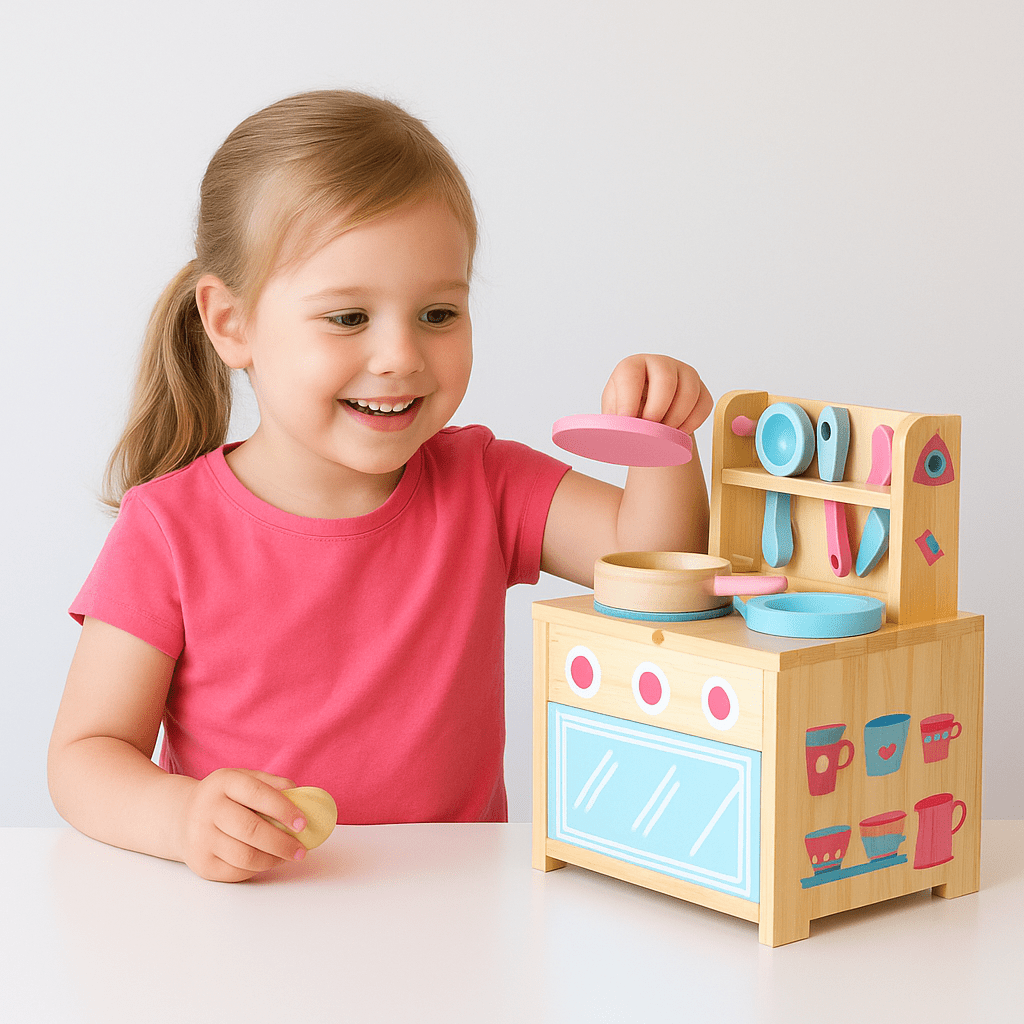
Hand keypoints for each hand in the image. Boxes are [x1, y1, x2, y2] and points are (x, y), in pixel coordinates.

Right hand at [178, 768, 309, 881]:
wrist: (182, 817)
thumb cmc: (224, 797)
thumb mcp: (244, 779)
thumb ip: (272, 784)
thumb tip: (301, 796)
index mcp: (223, 782)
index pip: (258, 793)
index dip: (284, 809)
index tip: (303, 823)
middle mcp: (208, 808)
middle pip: (251, 830)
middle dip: (282, 842)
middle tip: (301, 850)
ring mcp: (201, 838)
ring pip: (244, 856)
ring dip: (273, 859)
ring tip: (287, 856)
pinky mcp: (201, 863)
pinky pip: (236, 872)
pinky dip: (257, 869)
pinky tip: (268, 861)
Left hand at [601, 354, 712, 434]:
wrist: (648, 418)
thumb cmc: (628, 412)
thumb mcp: (614, 414)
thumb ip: (614, 420)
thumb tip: (617, 432)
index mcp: (632, 366)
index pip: (630, 374)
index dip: (628, 400)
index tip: (627, 422)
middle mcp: (660, 364)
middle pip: (665, 380)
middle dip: (657, 409)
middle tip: (650, 430)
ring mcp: (683, 373)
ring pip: (688, 393)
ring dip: (676, 419)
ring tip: (664, 435)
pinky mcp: (701, 388)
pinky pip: (703, 404)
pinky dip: (692, 423)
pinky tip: (678, 433)